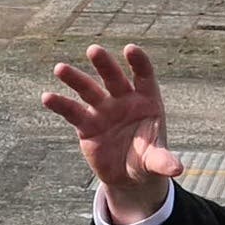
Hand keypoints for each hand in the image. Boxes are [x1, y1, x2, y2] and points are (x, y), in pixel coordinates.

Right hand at [43, 43, 184, 217]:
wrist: (128, 175)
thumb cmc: (147, 160)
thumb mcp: (155, 161)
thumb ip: (162, 161)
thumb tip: (176, 169)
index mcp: (146, 100)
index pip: (143, 75)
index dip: (138, 62)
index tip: (130, 49)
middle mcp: (123, 99)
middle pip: (113, 77)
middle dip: (104, 64)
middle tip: (94, 50)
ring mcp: (103, 109)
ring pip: (88, 89)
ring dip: (75, 79)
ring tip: (60, 68)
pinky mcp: (86, 124)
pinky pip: (72, 111)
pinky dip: (60, 104)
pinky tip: (47, 97)